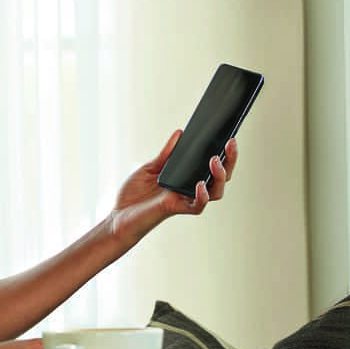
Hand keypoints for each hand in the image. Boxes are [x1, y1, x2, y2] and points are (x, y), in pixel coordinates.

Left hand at [107, 130, 237, 243]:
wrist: (119, 215)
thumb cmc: (134, 194)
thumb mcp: (150, 167)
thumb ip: (166, 154)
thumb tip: (180, 133)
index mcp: (187, 178)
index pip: (212, 166)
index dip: (224, 153)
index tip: (229, 136)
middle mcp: (190, 189)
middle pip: (220, 177)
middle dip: (230, 160)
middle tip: (230, 143)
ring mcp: (185, 199)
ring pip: (216, 192)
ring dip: (219, 176)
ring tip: (215, 160)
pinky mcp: (175, 208)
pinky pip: (197, 206)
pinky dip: (202, 196)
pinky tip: (200, 184)